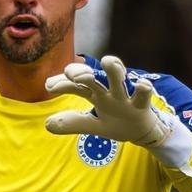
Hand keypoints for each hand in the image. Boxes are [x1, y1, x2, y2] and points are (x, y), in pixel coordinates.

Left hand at [43, 55, 191, 171]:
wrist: (142, 130)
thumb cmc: (116, 122)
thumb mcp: (93, 125)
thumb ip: (73, 123)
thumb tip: (47, 124)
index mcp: (95, 94)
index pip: (76, 85)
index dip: (63, 84)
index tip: (49, 86)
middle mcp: (108, 91)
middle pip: (94, 78)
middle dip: (82, 73)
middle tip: (71, 73)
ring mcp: (125, 96)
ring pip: (118, 78)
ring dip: (113, 69)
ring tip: (107, 61)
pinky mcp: (141, 104)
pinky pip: (143, 94)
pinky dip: (143, 89)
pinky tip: (142, 84)